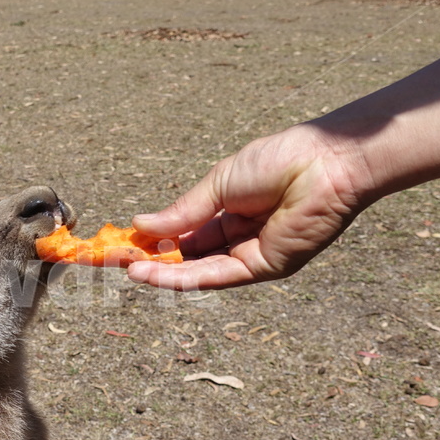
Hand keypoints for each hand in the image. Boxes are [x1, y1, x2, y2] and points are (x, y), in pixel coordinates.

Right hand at [127, 124, 366, 290]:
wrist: (324, 163)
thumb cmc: (277, 161)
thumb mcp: (218, 185)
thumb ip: (182, 211)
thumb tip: (140, 224)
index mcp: (229, 212)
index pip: (184, 234)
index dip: (153, 240)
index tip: (123, 243)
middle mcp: (239, 238)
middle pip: (187, 257)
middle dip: (152, 260)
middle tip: (115, 262)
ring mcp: (251, 255)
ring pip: (198, 272)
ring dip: (161, 273)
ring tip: (128, 269)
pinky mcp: (264, 268)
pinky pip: (216, 277)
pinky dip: (183, 278)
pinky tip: (154, 273)